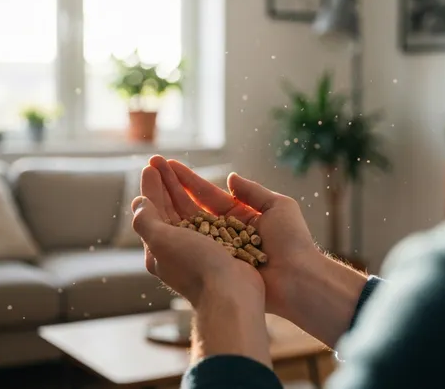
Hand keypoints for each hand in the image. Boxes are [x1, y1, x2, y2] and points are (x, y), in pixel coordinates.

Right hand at [150, 157, 322, 316]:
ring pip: (186, 223)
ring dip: (166, 204)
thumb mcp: (278, 207)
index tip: (168, 165)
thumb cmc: (293, 242)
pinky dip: (173, 232)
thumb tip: (230, 178)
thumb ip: (253, 192)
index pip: (207, 194)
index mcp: (241, 215)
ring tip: (146, 185)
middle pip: (191, 205)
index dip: (187, 180)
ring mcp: (217, 248)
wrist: (298, 279)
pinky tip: (155, 218)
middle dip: (170, 186)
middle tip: (150, 167)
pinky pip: (191, 245)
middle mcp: (226, 231)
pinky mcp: (214, 264)